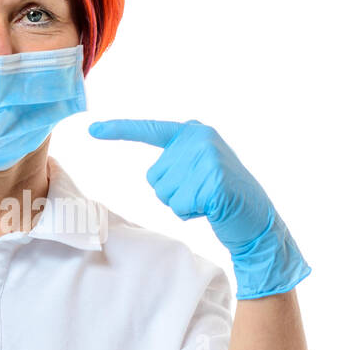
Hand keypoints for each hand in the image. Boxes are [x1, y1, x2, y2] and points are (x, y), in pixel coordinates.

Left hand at [88, 119, 309, 298]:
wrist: (257, 219)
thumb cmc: (222, 197)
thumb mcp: (199, 169)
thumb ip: (177, 161)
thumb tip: (156, 174)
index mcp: (193, 131)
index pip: (149, 130)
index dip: (119, 130)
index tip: (92, 129)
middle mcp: (198, 137)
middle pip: (154, 177)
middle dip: (172, 193)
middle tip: (201, 193)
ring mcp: (207, 157)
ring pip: (164, 193)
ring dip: (182, 205)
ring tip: (207, 200)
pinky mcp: (213, 180)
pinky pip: (180, 205)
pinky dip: (192, 214)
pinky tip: (212, 208)